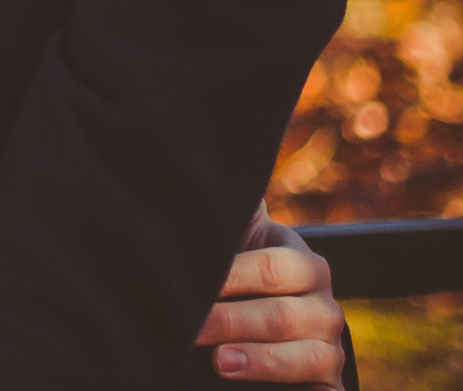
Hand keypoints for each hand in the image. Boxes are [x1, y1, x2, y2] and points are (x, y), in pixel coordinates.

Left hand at [195, 206, 344, 388]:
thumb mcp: (235, 235)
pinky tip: (249, 387)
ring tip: (221, 363)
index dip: (230, 277)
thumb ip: (227, 207)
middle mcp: (323, 305)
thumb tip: (197, 152)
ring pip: (308, 356)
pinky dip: (295, 390)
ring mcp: (329, 347)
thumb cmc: (236, 270)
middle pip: (283, 315)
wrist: (259, 324)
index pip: (271, 268)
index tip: (190, 285)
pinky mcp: (327, 384)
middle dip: (232, 321)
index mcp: (301, 262)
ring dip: (263, 361)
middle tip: (190, 328)